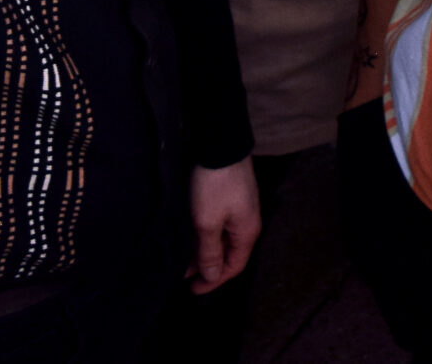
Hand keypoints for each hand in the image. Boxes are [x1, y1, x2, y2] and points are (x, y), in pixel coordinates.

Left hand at [188, 160, 260, 293]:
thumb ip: (210, 252)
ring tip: (183, 256)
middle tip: (183, 273)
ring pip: (223, 239)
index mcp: (247, 232)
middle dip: (207, 267)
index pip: (233, 266)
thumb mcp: (207, 223)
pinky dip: (207, 235)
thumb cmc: (214, 185)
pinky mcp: (232, 196)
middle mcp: (248, 222)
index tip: (191, 289)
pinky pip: (221, 225)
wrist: (220, 143)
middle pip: (230, 254)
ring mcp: (241, 207)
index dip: (213, 281)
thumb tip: (212, 276)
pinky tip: (192, 234)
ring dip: (205, 250)